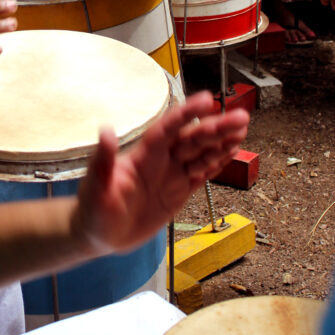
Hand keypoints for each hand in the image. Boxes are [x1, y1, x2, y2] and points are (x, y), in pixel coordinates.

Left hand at [71, 92, 248, 253]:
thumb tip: (105, 131)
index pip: (168, 129)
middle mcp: (160, 161)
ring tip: (242, 128)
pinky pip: (202, 174)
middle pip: (192, 139)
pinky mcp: (178, 193)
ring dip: (221, 141)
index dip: (187, 114)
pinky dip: (217, 163)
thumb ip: (102, 160)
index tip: (207, 99)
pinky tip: (231, 151)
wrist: (98, 234)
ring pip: (201, 154)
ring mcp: (170, 176)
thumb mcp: (95, 186)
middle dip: (216, 127)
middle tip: (241, 116)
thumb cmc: (92, 209)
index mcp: (142, 156)